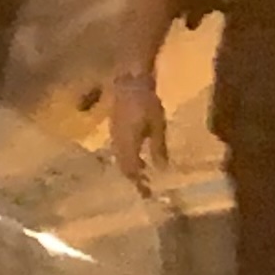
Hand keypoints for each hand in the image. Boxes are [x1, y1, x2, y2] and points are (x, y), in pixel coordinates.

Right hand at [108, 66, 167, 187]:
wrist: (130, 81)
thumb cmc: (147, 102)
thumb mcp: (158, 126)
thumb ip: (158, 148)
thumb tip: (161, 169)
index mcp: (128, 144)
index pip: (131, 170)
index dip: (139, 183)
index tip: (147, 194)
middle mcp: (117, 142)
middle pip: (123, 167)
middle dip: (134, 179)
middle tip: (145, 188)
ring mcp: (113, 134)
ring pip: (119, 159)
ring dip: (130, 169)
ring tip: (142, 176)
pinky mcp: (113, 128)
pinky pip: (118, 150)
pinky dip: (126, 158)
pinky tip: (137, 158)